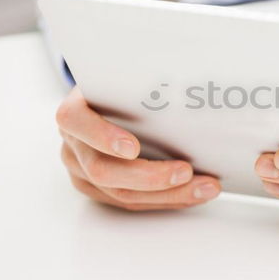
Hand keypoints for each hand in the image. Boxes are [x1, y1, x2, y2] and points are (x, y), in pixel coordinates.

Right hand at [57, 87, 220, 210]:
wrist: (112, 101)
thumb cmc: (125, 88)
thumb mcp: (127, 77)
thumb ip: (143, 82)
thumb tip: (186, 83)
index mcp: (74, 111)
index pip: (76, 122)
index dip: (102, 136)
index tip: (133, 147)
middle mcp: (73, 145)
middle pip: (103, 170)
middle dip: (150, 176)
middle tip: (187, 171)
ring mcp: (82, 172)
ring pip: (123, 193)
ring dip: (170, 194)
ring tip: (205, 187)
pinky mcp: (100, 191)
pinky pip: (134, 202)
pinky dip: (169, 199)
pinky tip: (195, 192)